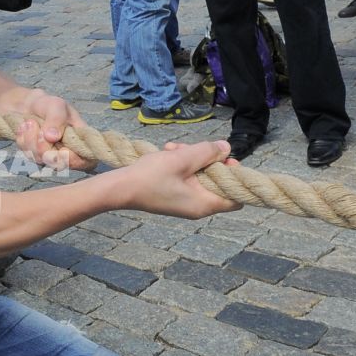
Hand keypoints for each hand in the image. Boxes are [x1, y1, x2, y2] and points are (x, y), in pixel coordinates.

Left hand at [13, 88, 91, 171]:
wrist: (27, 105)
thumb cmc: (48, 104)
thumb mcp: (56, 105)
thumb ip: (57, 119)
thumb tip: (52, 137)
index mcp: (80, 139)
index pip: (85, 161)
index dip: (74, 160)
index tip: (61, 147)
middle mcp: (67, 151)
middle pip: (59, 163)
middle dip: (44, 146)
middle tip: (36, 127)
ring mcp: (51, 155)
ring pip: (40, 159)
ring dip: (31, 139)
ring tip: (30, 122)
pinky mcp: (36, 156)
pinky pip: (28, 155)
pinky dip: (23, 139)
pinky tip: (24, 127)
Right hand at [120, 140, 238, 219]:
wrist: (120, 188)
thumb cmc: (151, 176)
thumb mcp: (182, 159)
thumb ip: (207, 152)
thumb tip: (226, 148)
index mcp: (204, 203)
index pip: (236, 198)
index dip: (234, 177)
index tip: (224, 160)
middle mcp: (197, 207)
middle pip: (216, 182)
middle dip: (206, 161)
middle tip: (191, 148)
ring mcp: (185, 202)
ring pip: (200, 177)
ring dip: (190, 158)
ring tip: (173, 147)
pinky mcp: (174, 196)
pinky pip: (186, 179)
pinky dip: (181, 165)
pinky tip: (168, 153)